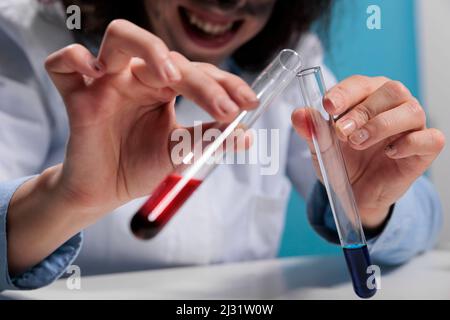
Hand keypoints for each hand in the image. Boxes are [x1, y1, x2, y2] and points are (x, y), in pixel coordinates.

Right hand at [44, 19, 257, 215]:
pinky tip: (95, 71)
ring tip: (170, 78)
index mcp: (164, 88)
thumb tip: (247, 135)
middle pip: (168, 56)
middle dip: (200, 81)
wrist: (105, 192)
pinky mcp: (76, 95)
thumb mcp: (181, 153)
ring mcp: (106, 82)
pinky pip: (64, 63)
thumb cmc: (141, 167)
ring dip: (149, 50)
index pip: (198, 72)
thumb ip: (210, 140)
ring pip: (121, 37)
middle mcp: (137, 78)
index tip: (249, 103)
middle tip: (224, 109)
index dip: (225, 84)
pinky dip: (75, 58)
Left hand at [292, 75, 444, 228]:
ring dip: (381, 125)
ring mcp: (412, 126)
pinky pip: (430, 138)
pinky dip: (410, 143)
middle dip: (362, 110)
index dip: (345, 92)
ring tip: (358, 143)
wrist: (356, 193)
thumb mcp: (321, 147)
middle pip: (390, 90)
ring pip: (411, 110)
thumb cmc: (343, 162)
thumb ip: (311, 130)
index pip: (360, 84)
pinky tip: (389, 153)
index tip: (328, 106)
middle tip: (342, 132)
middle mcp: (393, 106)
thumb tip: (298, 114)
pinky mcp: (424, 149)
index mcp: (367, 97)